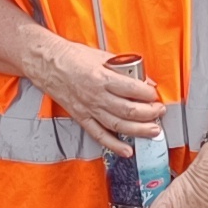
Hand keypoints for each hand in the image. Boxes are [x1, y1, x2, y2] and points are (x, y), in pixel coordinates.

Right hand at [48, 39, 164, 146]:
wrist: (48, 64)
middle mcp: (96, 96)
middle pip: (128, 110)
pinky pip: (100, 135)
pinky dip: (114, 145)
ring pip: (118, 125)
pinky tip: (127, 150)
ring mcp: (89, 109)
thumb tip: (144, 79)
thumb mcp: (102, 56)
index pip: (132, 90)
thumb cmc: (73, 57)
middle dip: (149, 114)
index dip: (149, 95)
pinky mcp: (82, 118)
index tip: (156, 95)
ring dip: (139, 130)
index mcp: (102, 78)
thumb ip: (124, 68)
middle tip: (159, 112)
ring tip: (153, 131)